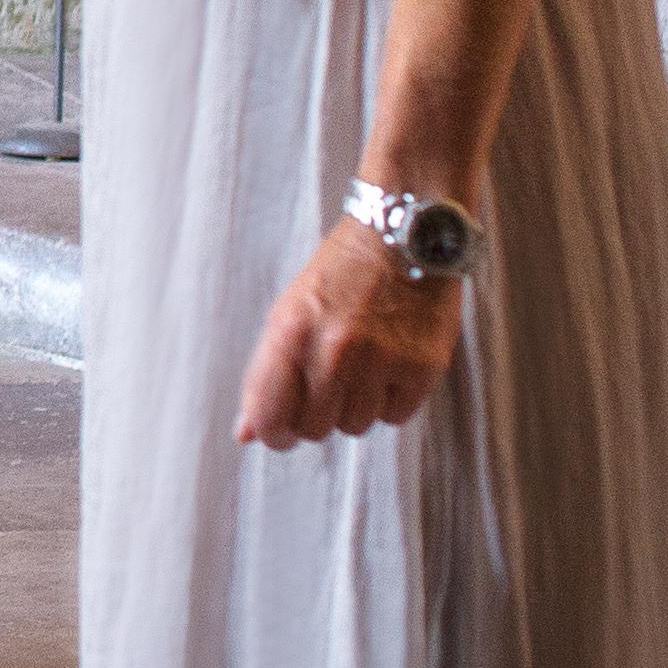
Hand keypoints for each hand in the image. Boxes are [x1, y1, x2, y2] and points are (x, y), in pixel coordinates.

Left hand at [234, 218, 464, 446]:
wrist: (402, 234)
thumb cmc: (339, 277)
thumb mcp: (289, 312)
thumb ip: (266, 373)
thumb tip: (245, 434)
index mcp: (289, 332)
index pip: (269, 415)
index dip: (271, 433)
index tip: (279, 432)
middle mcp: (333, 349)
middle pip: (314, 428)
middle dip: (316, 415)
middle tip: (327, 385)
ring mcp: (381, 359)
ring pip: (356, 426)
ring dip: (355, 406)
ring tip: (361, 365)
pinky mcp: (422, 367)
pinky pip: (395, 416)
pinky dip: (390, 401)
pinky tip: (389, 365)